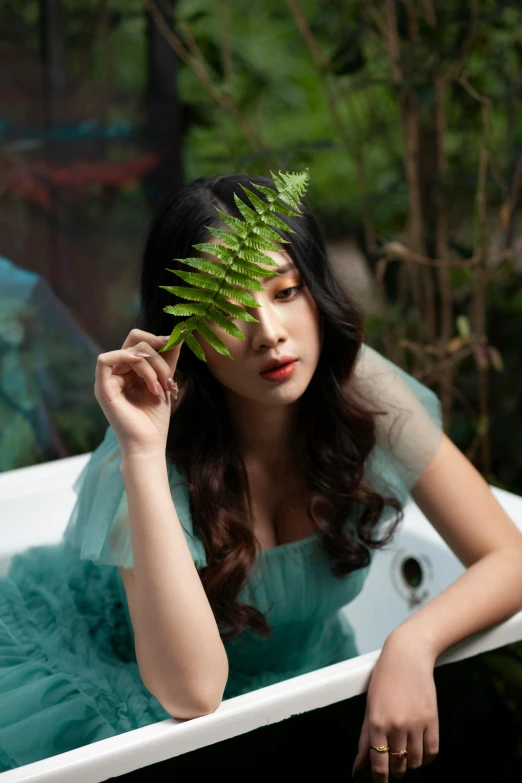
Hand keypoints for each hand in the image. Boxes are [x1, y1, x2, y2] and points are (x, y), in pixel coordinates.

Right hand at [94, 328, 184, 455]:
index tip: (175, 344)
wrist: (149, 444)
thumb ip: (168, 358)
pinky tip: (144, 373)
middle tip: (168, 374)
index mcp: (129, 370)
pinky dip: (125, 357)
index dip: (157, 339)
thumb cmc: (156, 419)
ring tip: (160, 386)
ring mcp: (108, 380)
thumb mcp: (165, 381)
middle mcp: (117, 372)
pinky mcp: (102, 389)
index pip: (139, 341)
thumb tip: (178, 334)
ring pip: (129, 350)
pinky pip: (104, 360)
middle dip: (157, 352)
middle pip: (134, 341)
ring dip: (151, 364)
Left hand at [352, 630, 439, 780]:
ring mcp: (416, 723)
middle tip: (393, 764)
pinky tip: (419, 752)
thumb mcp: (369, 707)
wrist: (407, 657)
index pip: (378, 763)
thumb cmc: (384, 679)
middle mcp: (396, 725)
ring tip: (405, 754)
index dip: (380, 779)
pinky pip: (431, 752)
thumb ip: (364, 739)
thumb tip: (357, 768)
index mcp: (376, 722)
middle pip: (397, 765)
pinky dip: (426, 758)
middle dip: (394, 770)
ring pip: (414, 761)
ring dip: (409, 763)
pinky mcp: (432, 720)